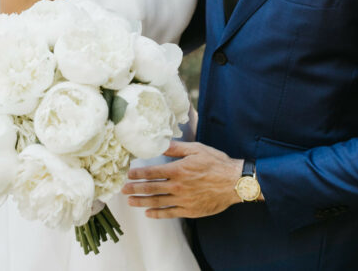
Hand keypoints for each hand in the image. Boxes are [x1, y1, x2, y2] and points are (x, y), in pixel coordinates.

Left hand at [122, 141, 243, 218]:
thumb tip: (160, 144)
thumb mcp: (196, 149)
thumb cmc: (216, 163)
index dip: (138, 174)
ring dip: (142, 202)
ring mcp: (183, 200)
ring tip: (131, 202)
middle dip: (135, 189)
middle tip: (123, 190)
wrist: (234, 182)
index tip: (128, 174)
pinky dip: (157, 213)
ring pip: (158, 202)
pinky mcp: (190, 210)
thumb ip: (176, 148)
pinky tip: (148, 213)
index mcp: (178, 170)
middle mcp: (178, 186)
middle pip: (151, 188)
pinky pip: (170, 213)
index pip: (152, 172)